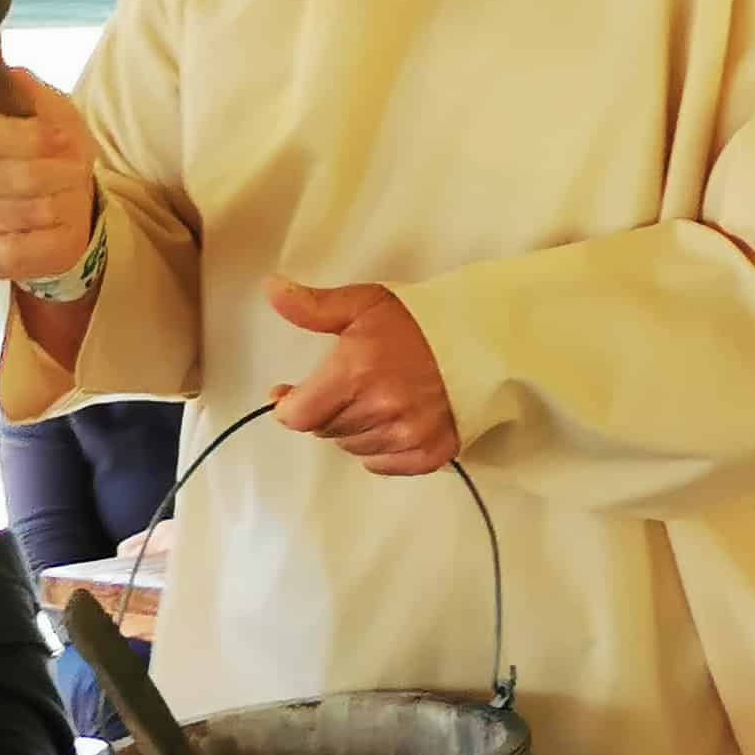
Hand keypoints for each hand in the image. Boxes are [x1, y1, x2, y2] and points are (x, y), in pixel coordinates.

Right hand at [0, 69, 98, 283]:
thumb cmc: (54, 149)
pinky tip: (55, 225)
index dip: (36, 139)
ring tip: (66, 195)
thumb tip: (7, 73)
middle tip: (73, 171)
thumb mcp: (52, 109)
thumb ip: (29, 89)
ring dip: (67, 202)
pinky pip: (28, 250)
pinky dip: (58, 236)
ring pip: (36, 212)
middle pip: (19, 177)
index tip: (64, 139)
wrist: (62, 198)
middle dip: (63, 173)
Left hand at [266, 276, 457, 476]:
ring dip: (353, 428)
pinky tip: (392, 421)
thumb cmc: (420, 321)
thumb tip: (271, 290)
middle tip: (346, 387)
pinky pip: (381, 464)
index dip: (289, 405)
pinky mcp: (430, 452)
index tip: (290, 393)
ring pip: (352, 446)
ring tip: (373, 400)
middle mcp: (380, 408)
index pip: (298, 415)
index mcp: (356, 372)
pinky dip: (379, 448)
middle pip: (324, 430)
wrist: (483, 339)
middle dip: (326, 409)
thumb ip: (314, 306)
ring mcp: (407, 434)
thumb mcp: (365, 304)